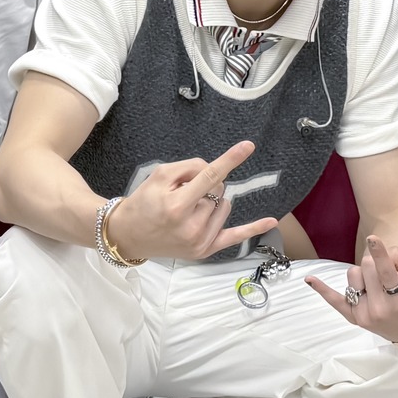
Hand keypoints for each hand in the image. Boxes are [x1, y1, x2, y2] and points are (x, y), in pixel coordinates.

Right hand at [106, 140, 276, 260]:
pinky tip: (270, 220)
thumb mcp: (159, 175)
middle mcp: (192, 226)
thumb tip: (215, 171)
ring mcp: (200, 241)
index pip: (210, 176)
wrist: (128, 235)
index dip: (229, 159)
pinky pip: (234, 237)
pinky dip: (252, 229)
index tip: (248, 146)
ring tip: (187, 208)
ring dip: (212, 201)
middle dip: (204, 185)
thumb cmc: (143, 202)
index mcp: (178, 206)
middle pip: (217, 190)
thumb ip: (189, 168)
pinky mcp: (204, 251)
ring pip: (224, 206)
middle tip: (181, 193)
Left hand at [306, 235, 397, 344]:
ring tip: (376, 285)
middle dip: (375, 263)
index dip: (379, 253)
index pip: (386, 272)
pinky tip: (309, 279)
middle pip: (367, 266)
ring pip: (353, 274)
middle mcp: (379, 308)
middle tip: (386, 274)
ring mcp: (363, 314)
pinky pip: (334, 300)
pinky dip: (322, 289)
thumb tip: (381, 249)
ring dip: (363, 274)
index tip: (372, 239)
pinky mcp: (352, 317)